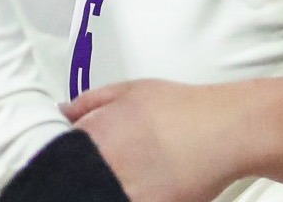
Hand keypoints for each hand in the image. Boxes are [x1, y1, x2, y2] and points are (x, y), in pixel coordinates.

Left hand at [64, 80, 257, 201]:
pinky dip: (126, 197)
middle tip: (108, 169)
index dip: (61, 162)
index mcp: (95, 133)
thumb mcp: (129, 91)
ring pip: (98, 193)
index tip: (71, 163)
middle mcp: (105, 163)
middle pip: (75, 181)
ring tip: (132, 176)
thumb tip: (63, 113)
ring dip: (102, 189)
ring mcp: (126, 190)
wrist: (226, 129)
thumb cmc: (182, 108)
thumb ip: (90, 102)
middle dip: (82, 178)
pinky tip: (141, 188)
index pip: (56, 156)